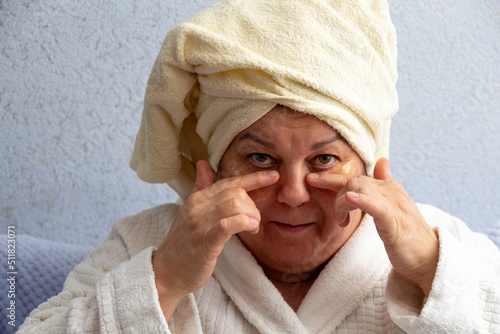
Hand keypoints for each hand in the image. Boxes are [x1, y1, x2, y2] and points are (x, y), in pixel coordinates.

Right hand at [152, 160, 278, 319]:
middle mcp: (197, 207)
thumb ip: (200, 188)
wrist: (166, 272)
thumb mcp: (190, 212)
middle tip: (254, 222)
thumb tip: (202, 163)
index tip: (274, 176)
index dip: (254, 178)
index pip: (229, 182)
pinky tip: (251, 228)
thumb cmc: (183, 243)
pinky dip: (244, 223)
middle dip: (253, 206)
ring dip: (252, 216)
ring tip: (253, 228)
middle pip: (236, 193)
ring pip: (235, 206)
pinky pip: (227, 225)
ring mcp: (199, 225)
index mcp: (197, 199)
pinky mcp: (204, 243)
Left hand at [307, 158, 438, 295]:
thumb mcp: (393, 206)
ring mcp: (393, 205)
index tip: (310, 178)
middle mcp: (389, 191)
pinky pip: (377, 206)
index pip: (355, 177)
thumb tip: (382, 161)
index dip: (330, 177)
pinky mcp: (395, 223)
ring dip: (341, 201)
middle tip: (316, 196)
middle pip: (353, 179)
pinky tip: (349, 198)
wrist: (430, 258)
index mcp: (387, 188)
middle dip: (329, 184)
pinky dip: (362, 200)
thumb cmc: (408, 234)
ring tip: (340, 218)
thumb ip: (385, 183)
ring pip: (360, 188)